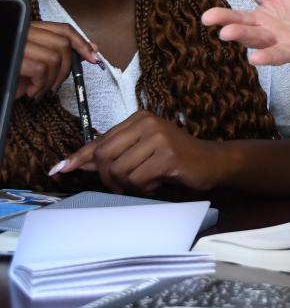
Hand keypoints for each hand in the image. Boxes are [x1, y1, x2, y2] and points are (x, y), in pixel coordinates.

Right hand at [17, 21, 97, 98]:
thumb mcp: (37, 63)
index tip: (93, 56)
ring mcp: (18, 43)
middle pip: (63, 44)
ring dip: (52, 81)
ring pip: (55, 59)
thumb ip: (61, 54)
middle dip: (67, 68)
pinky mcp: (15, 57)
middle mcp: (24, 32)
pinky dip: (41, 85)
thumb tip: (92, 50)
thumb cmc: (12, 75)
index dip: (81, 42)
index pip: (63, 29)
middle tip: (57, 84)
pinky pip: (41, 70)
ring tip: (41, 90)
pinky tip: (32, 92)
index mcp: (30, 29)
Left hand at [51, 110, 223, 193]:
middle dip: (106, 178)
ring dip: (129, 186)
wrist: (212, 162)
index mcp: (139, 119)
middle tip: (121, 187)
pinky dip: (143, 188)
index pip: (100, 140)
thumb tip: (76, 161)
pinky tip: (157, 184)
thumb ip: (113, 155)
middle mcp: (147, 123)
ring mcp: (158, 137)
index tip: (59, 168)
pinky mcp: (168, 155)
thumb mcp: (142, 152)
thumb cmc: (176, 159)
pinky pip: (138, 179)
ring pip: (120, 171)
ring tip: (146, 183)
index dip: (79, 157)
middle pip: (104, 156)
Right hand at [201, 0, 289, 97]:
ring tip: (255, 60)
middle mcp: (272, 39)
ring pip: (277, 54)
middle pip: (255, 37)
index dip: (224, 18)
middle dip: (241, 35)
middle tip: (225, 34)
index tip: (207, 17)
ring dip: (267, 58)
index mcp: (261, 21)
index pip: (239, 19)